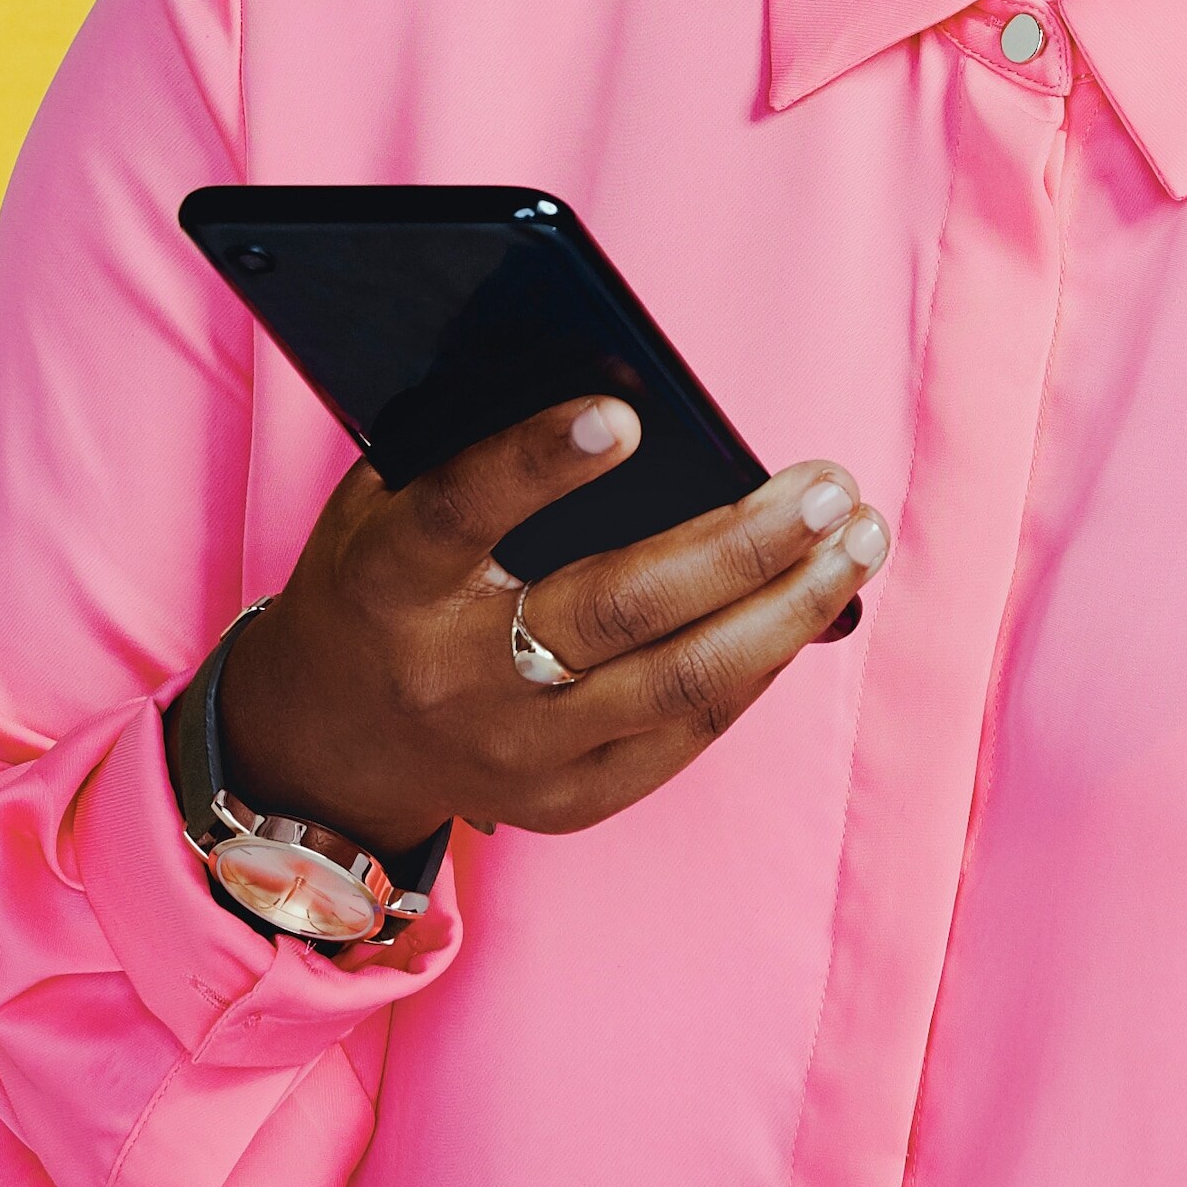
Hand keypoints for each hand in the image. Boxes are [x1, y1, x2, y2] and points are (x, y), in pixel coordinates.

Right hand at [215, 396, 885, 847]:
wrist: (330, 743)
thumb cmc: (378, 583)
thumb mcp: (382, 504)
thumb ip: (465, 447)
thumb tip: (619, 383)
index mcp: (388, 583)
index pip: (459, 515)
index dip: (534, 464)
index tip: (624, 412)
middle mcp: (450, 678)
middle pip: (614, 611)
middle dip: (739, 545)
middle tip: (828, 487)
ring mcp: (513, 753)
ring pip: (677, 685)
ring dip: (785, 611)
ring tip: (855, 543)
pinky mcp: (565, 803)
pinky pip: (687, 734)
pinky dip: (758, 666)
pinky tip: (810, 609)